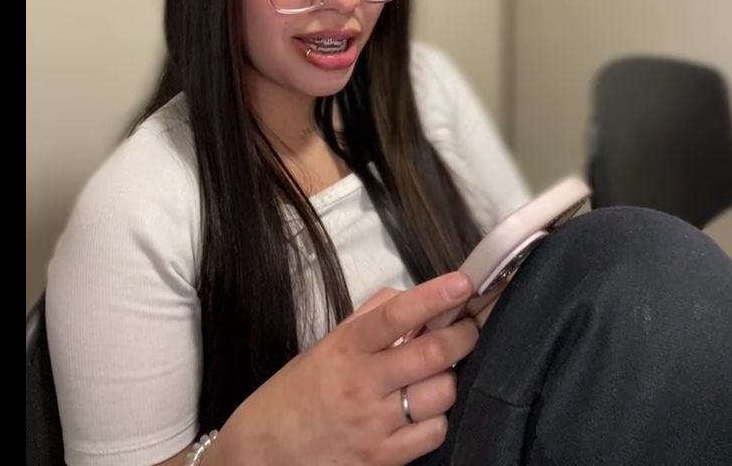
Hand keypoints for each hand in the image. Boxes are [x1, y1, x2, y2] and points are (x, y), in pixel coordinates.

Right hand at [213, 272, 478, 464]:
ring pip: (442, 394)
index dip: (433, 297)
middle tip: (469, 324)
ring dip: (451, 376)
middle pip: (433, 354)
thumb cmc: (297, 393)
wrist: (262, 453)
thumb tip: (414, 299)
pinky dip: (440, 416)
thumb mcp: (327, 344)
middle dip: (463, 334)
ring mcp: (375, 425)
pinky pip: (434, 434)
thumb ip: (371, 318)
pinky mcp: (383, 460)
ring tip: (440, 370)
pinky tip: (426, 408)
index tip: (462, 283)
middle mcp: (363, 384)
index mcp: (346, 347)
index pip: (396, 315)